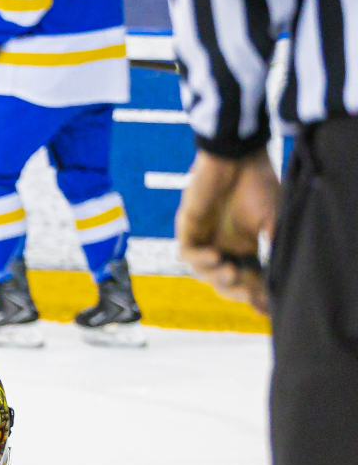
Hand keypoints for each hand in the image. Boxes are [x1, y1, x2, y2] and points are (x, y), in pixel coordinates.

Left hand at [176, 149, 277, 313]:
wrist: (238, 157)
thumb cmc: (257, 184)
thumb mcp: (273, 220)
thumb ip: (272, 247)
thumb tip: (278, 279)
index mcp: (244, 249)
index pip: (248, 280)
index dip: (255, 295)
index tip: (264, 307)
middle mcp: (222, 247)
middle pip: (225, 283)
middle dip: (237, 292)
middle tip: (249, 295)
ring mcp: (204, 239)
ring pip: (204, 273)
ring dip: (218, 278)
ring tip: (231, 272)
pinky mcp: (187, 229)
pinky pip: (188, 254)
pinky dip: (200, 260)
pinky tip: (216, 256)